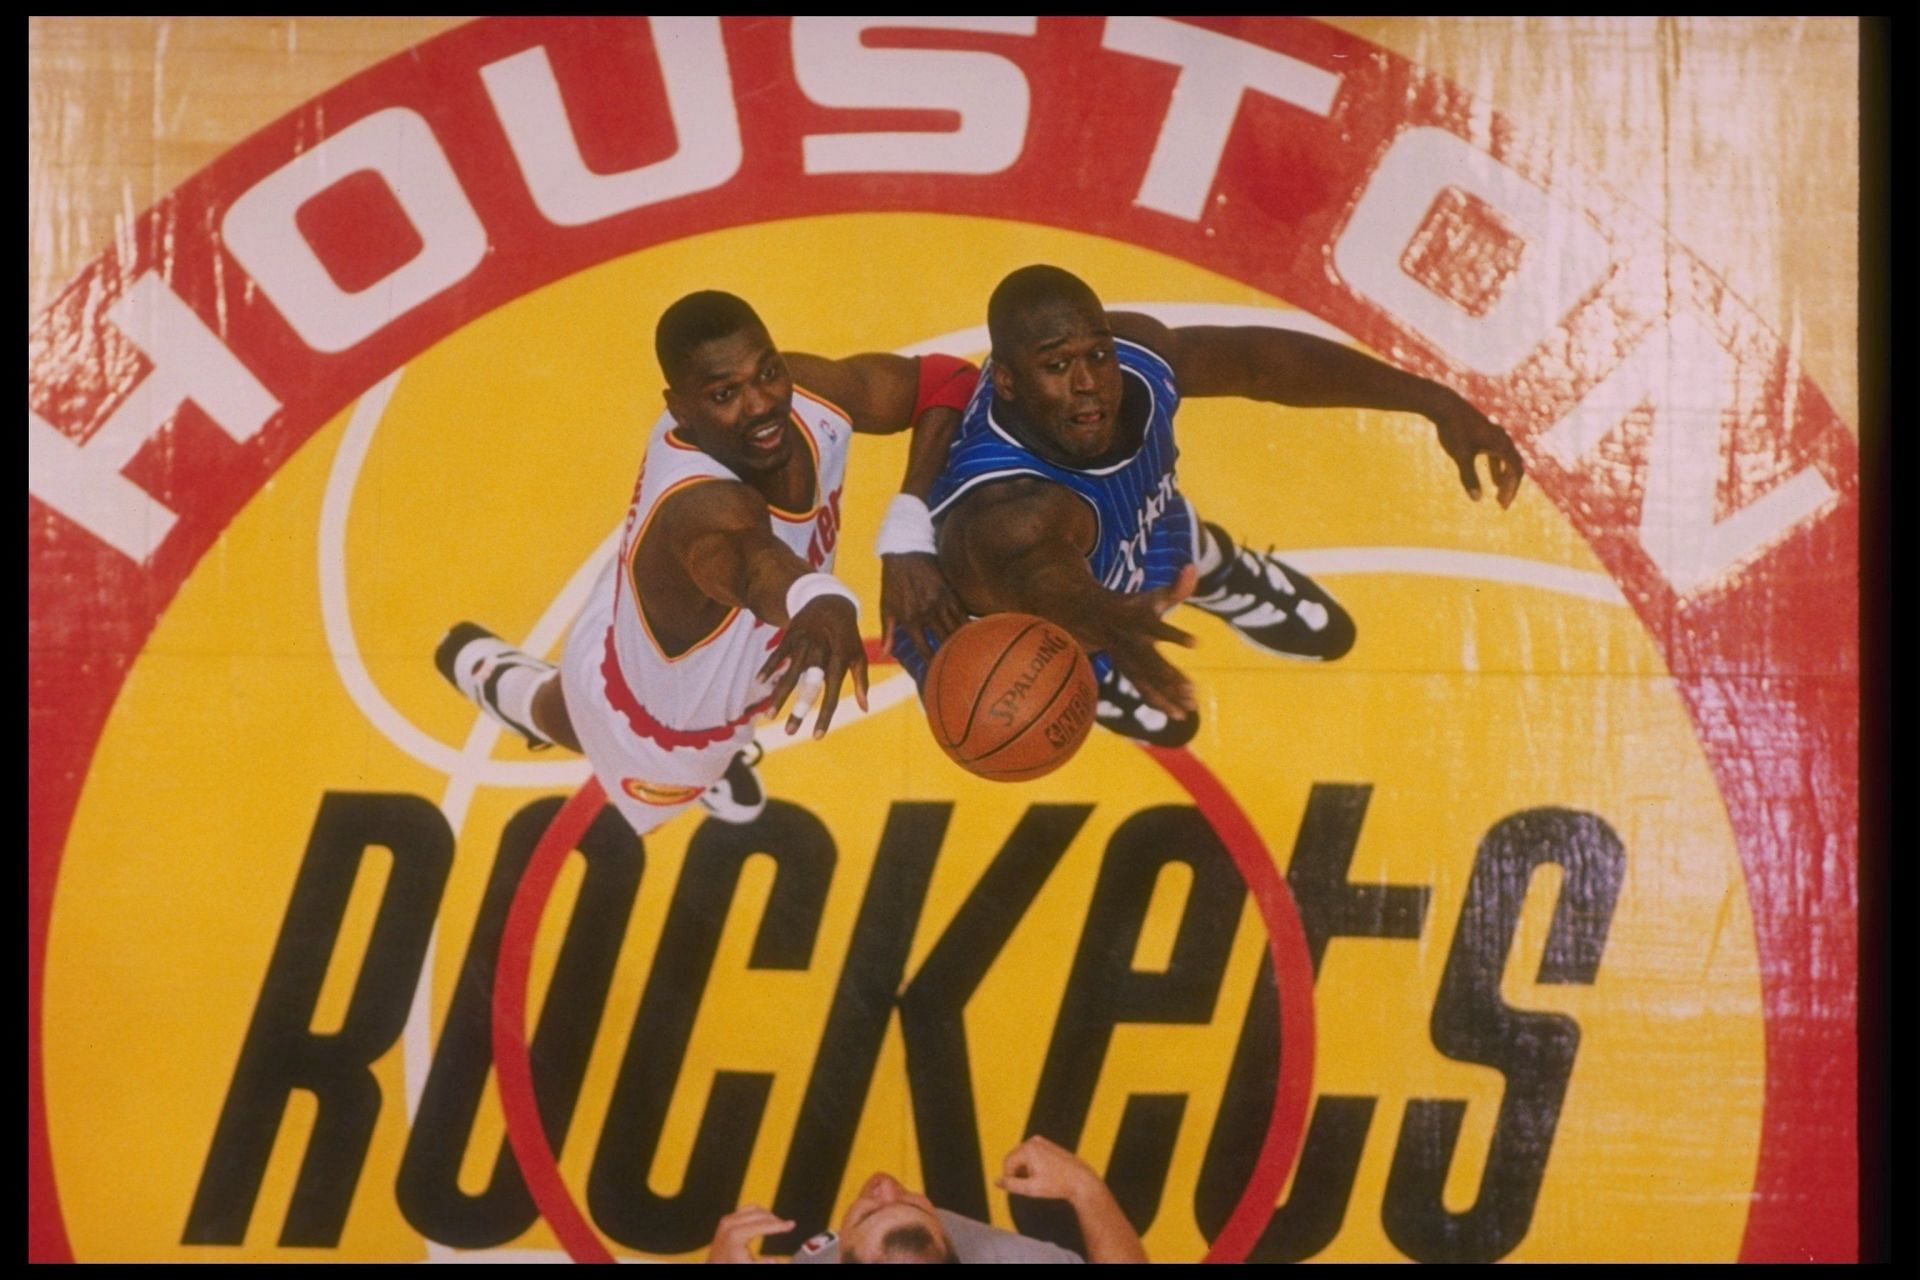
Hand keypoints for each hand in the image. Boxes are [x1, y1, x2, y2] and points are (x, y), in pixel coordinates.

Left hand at [707, 1203, 794, 1262]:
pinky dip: (757, 1214)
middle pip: (759, 1215)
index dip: (779, 1225)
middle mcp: (730, 1223)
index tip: (792, 1224)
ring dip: (767, 1215)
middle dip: (775, 1220)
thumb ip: (763, 1262)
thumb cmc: (732, 1265)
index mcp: (736, 1234)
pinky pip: (745, 1210)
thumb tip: (775, 1260)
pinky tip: (764, 1221)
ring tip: (776, 1223)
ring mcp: (727, 1220)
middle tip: (786, 1226)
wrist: (715, 1265)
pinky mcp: (726, 1219)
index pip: (763, 1224)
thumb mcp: (748, 1265)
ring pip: (753, 1209)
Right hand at [758, 596, 868, 737]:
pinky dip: (768, 668)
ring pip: (789, 674)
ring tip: (768, 717)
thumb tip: (865, 709)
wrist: (831, 601)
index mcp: (839, 661)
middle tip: (789, 732)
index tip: (816, 736)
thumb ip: (862, 682)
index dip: (824, 716)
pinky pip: (777, 655)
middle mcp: (821, 653)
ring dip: (778, 696)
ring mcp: (804, 644)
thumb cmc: (847, 635)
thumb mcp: (859, 655)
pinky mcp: (791, 636)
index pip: (832, 694)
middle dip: (799, 710)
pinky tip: (760, 682)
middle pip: (809, 687)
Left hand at [881, 552, 966, 662]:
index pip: (924, 647)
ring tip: (973, 654)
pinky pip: (962, 612)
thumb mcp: (885, 606)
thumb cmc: (893, 582)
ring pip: (956, 627)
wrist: (904, 553)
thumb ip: (887, 632)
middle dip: (953, 655)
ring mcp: (940, 602)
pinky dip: (968, 623)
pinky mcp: (950, 592)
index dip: (933, 662)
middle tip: (962, 667)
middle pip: (944, 640)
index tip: (939, 673)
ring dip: (964, 641)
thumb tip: (885, 653)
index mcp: (910, 619)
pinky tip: (975, 633)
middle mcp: (927, 613)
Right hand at [995, 1135, 1101, 1206]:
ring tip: (1039, 1181)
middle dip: (1018, 1173)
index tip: (1021, 1189)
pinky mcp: (1047, 1145)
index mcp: (1028, 1149)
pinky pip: (1032, 1155)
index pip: (1007, 1163)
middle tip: (1031, 1186)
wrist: (1081, 1180)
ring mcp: (1041, 1141)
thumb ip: (1011, 1185)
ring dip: (1025, 1170)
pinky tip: (1044, 1175)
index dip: (1010, 1178)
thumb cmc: (1057, 1185)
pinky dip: (1033, 1166)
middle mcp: (1033, 1141)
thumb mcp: (1031, 1188)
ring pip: (1023, 1158)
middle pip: (1014, 1159)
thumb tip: (996, 1181)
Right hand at [1089, 564, 1198, 719]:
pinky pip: (1144, 690)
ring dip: (1167, 696)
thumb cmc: (1131, 606)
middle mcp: (1132, 644)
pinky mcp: (1128, 672)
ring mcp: (1127, 661)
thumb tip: (1193, 567)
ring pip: (1147, 682)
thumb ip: (1176, 586)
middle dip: (1171, 678)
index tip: (1196, 643)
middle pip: (1152, 663)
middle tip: (1193, 690)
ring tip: (1188, 710)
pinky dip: (1160, 702)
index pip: (1159, 629)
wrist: (1092, 618)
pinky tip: (1178, 714)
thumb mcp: (1153, 595)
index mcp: (1139, 622)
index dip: (1176, 635)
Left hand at [1429, 394, 1524, 507]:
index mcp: (1501, 444)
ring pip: (1507, 461)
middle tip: (1502, 504)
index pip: (1515, 471)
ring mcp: (1495, 436)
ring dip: (1504, 478)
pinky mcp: (1486, 434)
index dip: (1511, 489)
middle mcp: (1502, 439)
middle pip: (1514, 466)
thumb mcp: (1461, 455)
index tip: (1502, 505)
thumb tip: (1476, 499)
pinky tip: (1493, 480)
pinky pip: (1498, 455)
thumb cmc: (1453, 430)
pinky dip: (1497, 468)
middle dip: (1510, 486)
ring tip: (1499, 495)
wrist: (1445, 405)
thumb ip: (1469, 477)